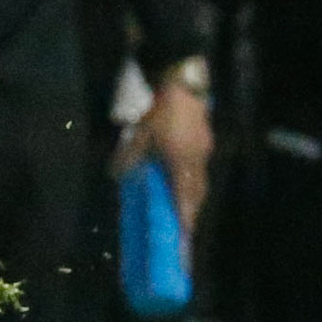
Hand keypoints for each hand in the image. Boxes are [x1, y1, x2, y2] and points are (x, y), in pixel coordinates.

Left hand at [116, 74, 212, 237]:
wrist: (182, 84)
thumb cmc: (160, 111)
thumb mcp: (139, 135)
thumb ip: (128, 158)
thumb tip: (115, 175)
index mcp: (181, 163)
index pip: (184, 198)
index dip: (184, 218)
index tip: (184, 236)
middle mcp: (197, 160)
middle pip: (197, 193)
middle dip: (191, 211)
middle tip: (184, 227)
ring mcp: (204, 150)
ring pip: (201, 181)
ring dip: (193, 197)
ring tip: (184, 208)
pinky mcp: (205, 140)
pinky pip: (200, 168)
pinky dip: (193, 180)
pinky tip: (183, 180)